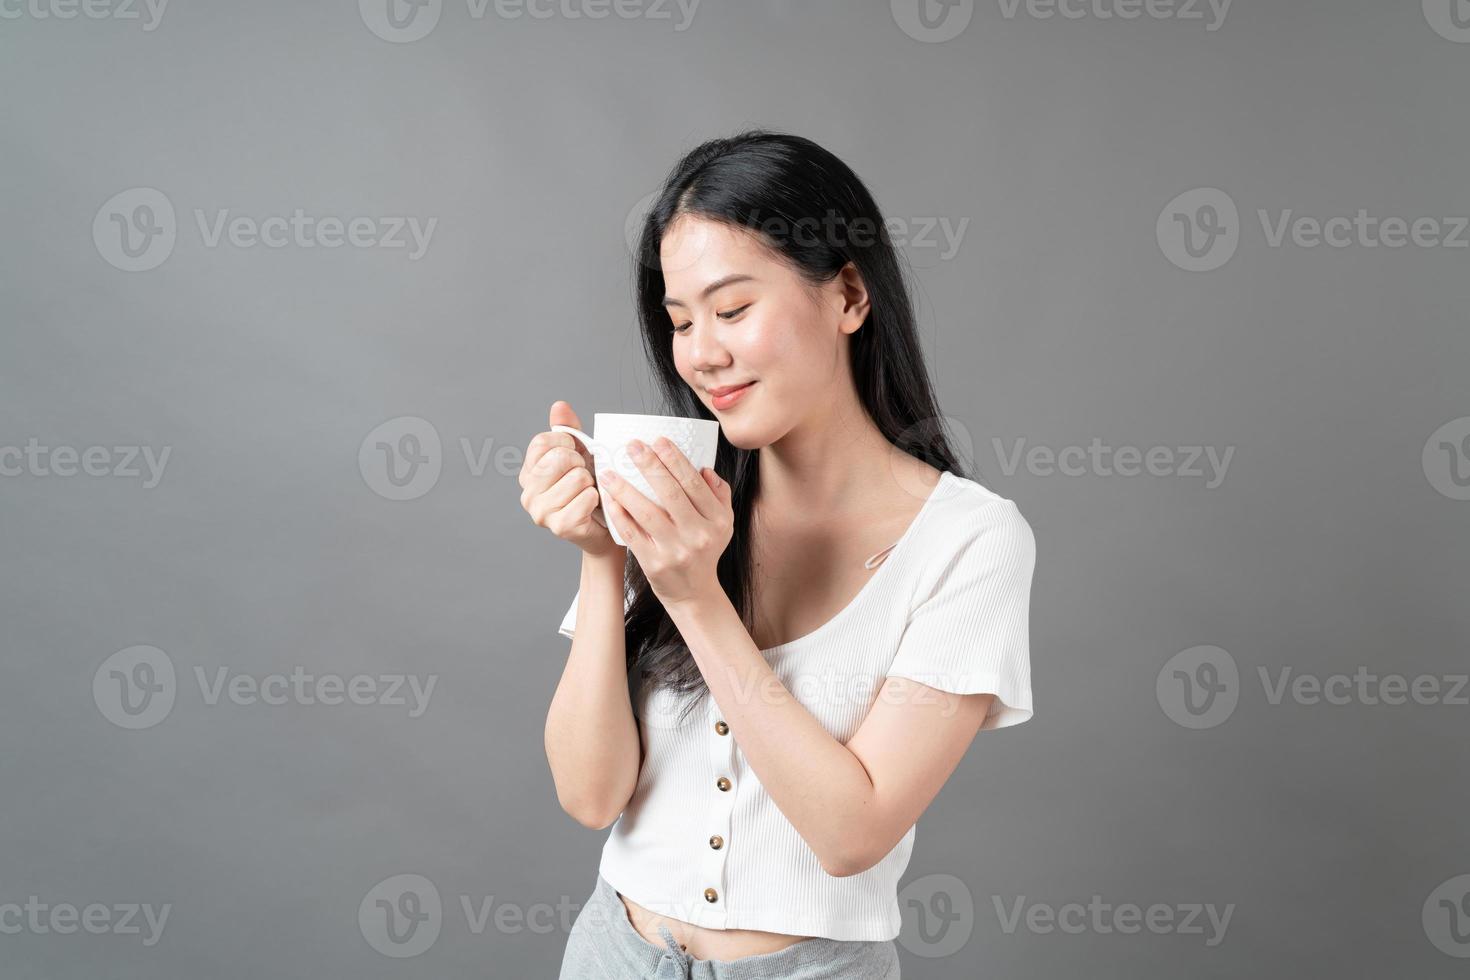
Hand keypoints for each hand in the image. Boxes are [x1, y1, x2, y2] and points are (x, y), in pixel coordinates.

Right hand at [519, 401, 622, 557]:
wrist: (606, 526)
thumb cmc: (589, 487)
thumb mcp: (579, 453)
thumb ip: (568, 430)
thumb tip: (559, 406)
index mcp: (528, 472)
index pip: (542, 442)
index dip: (566, 443)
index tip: (575, 454)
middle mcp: (528, 493)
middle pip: (559, 458)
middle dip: (580, 463)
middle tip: (584, 476)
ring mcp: (541, 512)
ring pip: (577, 477)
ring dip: (592, 482)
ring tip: (589, 491)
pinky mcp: (560, 527)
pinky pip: (586, 497)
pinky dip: (597, 498)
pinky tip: (593, 505)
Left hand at [598, 437, 732, 606]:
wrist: (693, 593)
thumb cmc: (703, 551)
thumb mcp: (721, 524)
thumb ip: (718, 494)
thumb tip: (704, 468)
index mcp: (717, 520)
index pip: (694, 483)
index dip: (675, 459)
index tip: (658, 440)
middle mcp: (699, 535)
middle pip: (671, 493)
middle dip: (650, 465)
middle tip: (632, 446)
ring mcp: (676, 551)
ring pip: (647, 512)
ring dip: (625, 488)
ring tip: (609, 471)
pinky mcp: (654, 563)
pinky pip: (632, 533)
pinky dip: (619, 514)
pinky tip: (608, 498)